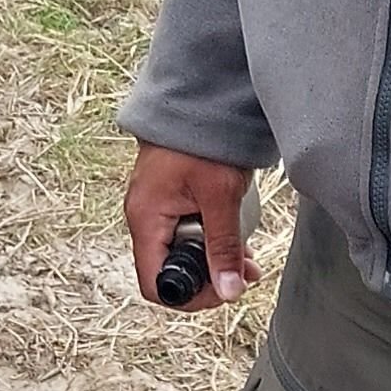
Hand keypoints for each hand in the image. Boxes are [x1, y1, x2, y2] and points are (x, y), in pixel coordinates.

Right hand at [124, 139, 256, 311]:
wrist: (196, 94)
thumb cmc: (202, 139)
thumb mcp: (220, 197)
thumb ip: (223, 247)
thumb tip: (228, 292)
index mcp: (146, 219)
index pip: (156, 284)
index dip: (189, 296)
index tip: (221, 291)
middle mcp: (144, 216)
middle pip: (169, 269)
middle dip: (207, 278)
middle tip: (241, 274)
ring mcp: (155, 205)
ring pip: (180, 250)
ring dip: (212, 259)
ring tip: (246, 260)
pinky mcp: (169, 196)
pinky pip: (184, 230)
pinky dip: (209, 238)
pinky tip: (236, 237)